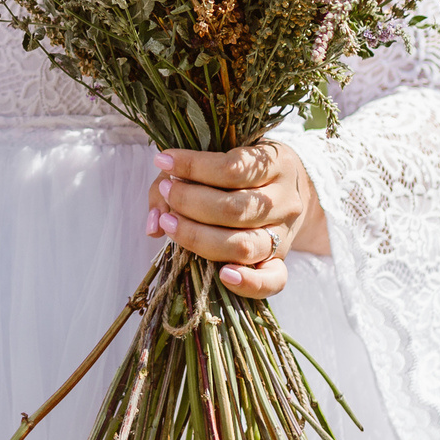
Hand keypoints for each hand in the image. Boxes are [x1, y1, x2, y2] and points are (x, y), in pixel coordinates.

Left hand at [145, 140, 328, 299]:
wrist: (286, 189)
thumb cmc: (240, 170)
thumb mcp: (217, 157)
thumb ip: (178, 178)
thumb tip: (153, 223)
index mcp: (277, 164)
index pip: (233, 168)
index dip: (193, 167)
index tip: (163, 163)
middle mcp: (285, 201)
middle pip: (234, 209)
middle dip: (189, 202)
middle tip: (167, 193)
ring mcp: (284, 233)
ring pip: (245, 244)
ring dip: (199, 237)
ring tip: (169, 224)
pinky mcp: (281, 260)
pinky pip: (273, 280)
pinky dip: (248, 282)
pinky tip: (222, 275)